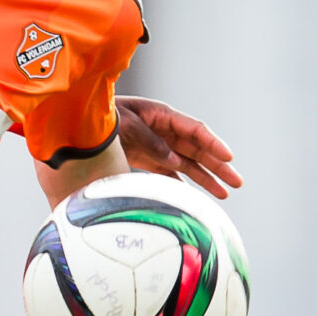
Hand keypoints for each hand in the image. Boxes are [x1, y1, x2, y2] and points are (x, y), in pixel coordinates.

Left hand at [115, 95, 240, 197]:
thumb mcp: (127, 127)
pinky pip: (170, 173)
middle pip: (198, 149)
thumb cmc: (104, 118)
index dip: (213, 144)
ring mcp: (158, 145)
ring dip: (206, 178)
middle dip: (219, 166)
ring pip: (188, 164)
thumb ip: (151, 143)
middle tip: (238, 182)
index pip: (195, 130)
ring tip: (225, 194)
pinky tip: (194, 199)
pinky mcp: (147, 159)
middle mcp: (165, 131)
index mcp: (162, 116)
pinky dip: (182, 185)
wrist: (79, 123)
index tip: (229, 157)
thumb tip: (175, 162)